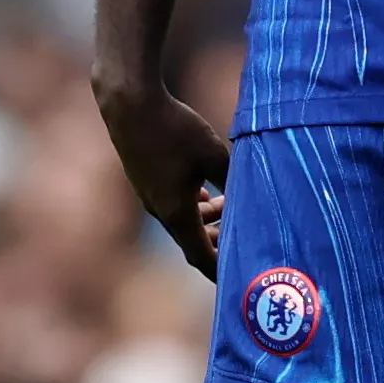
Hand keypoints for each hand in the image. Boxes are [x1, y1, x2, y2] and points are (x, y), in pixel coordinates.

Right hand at [92, 77, 230, 275]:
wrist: (130, 103)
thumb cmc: (174, 130)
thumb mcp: (215, 156)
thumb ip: (234, 181)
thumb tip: (253, 195)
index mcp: (176, 214)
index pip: (202, 256)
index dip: (222, 270)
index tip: (240, 279)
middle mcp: (160, 210)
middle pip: (194, 240)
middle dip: (222, 241)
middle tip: (249, 234)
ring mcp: (150, 194)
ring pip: (185, 219)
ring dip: (210, 219)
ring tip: (235, 205)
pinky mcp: (147, 178)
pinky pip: (175, 202)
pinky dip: (196, 204)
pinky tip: (210, 191)